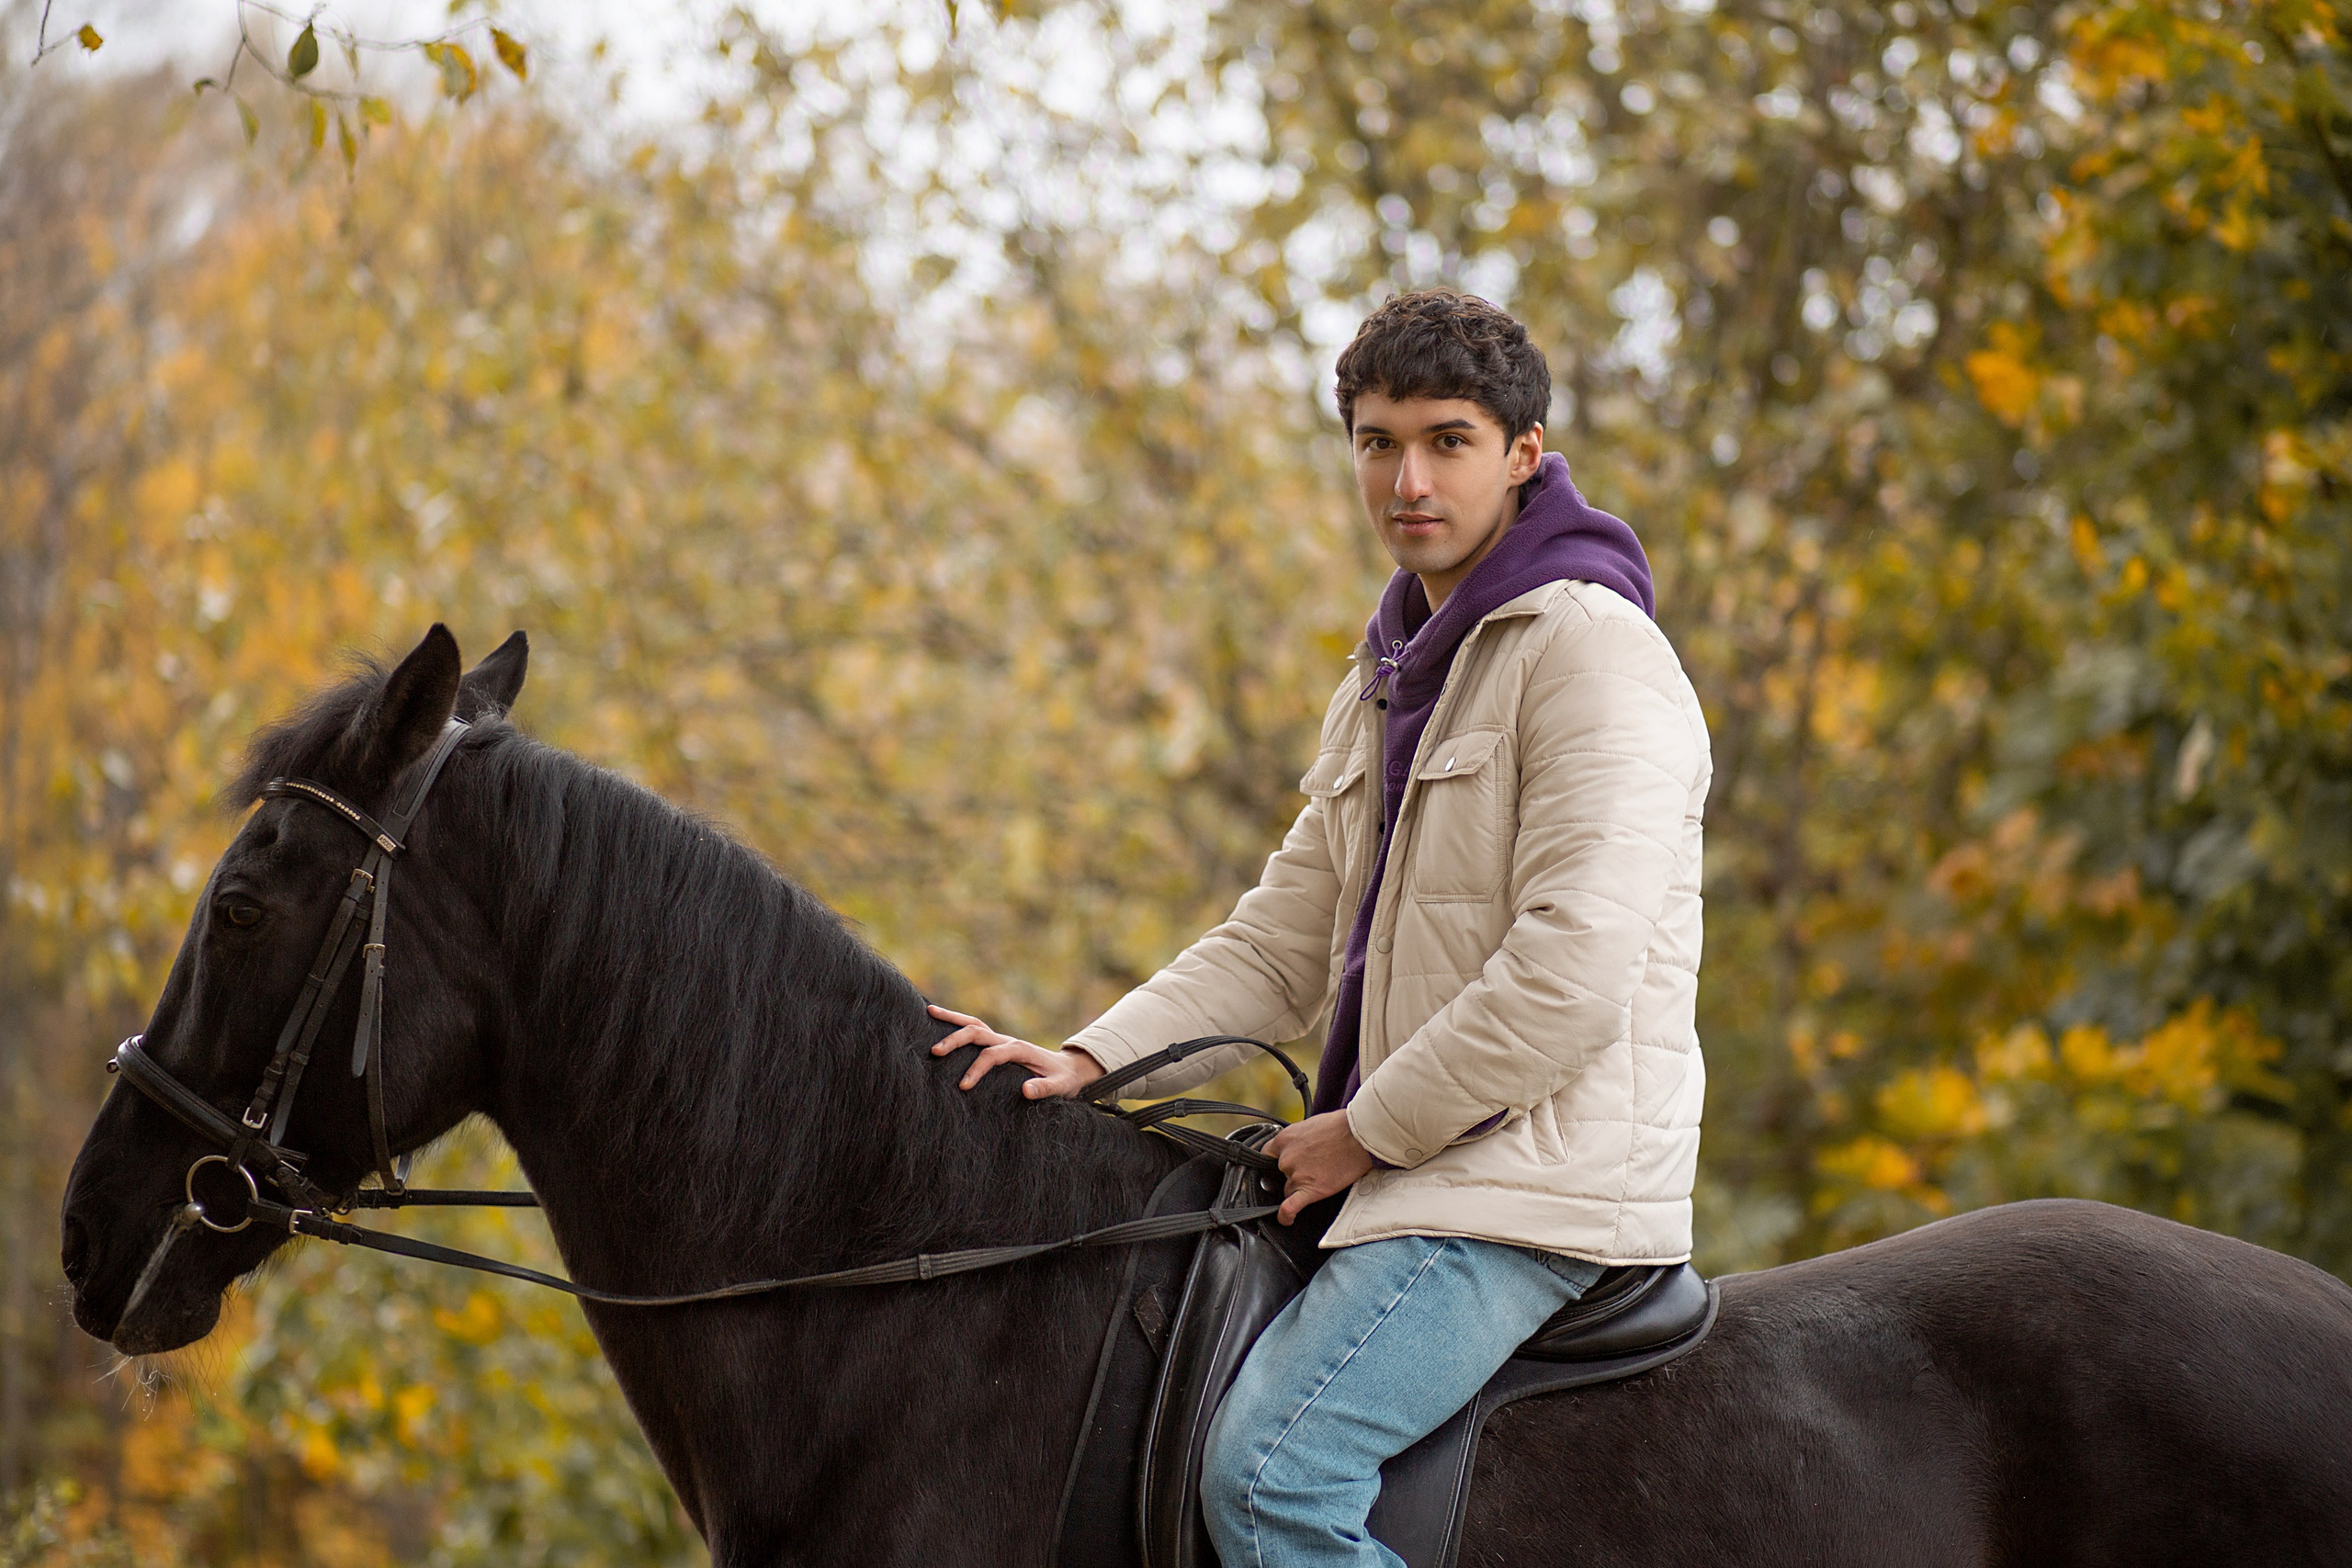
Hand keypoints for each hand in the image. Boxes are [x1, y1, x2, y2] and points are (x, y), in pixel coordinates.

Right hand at [928, 1004, 1104, 1099]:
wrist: (1069, 1069)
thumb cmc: (1063, 1080)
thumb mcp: (1060, 1088)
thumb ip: (1044, 1089)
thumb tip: (1026, 1090)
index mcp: (1019, 1049)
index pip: (991, 1055)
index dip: (976, 1069)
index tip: (963, 1086)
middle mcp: (1007, 1040)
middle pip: (977, 1031)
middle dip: (955, 1039)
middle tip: (934, 1052)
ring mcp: (1001, 1039)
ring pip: (973, 1023)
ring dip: (951, 1018)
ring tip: (928, 1011)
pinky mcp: (996, 1044)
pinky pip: (974, 1030)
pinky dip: (956, 1023)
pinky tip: (939, 1020)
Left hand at [1264, 1111, 1375, 1223]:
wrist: (1359, 1135)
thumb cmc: (1340, 1126)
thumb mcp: (1310, 1124)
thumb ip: (1298, 1139)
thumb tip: (1299, 1148)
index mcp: (1284, 1139)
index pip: (1267, 1155)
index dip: (1273, 1163)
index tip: (1279, 1168)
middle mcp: (1286, 1158)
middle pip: (1280, 1175)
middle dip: (1293, 1174)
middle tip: (1311, 1169)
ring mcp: (1297, 1175)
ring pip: (1288, 1190)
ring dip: (1299, 1188)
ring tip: (1318, 1181)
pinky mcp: (1310, 1190)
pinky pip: (1290, 1208)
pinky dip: (1286, 1216)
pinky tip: (1286, 1220)